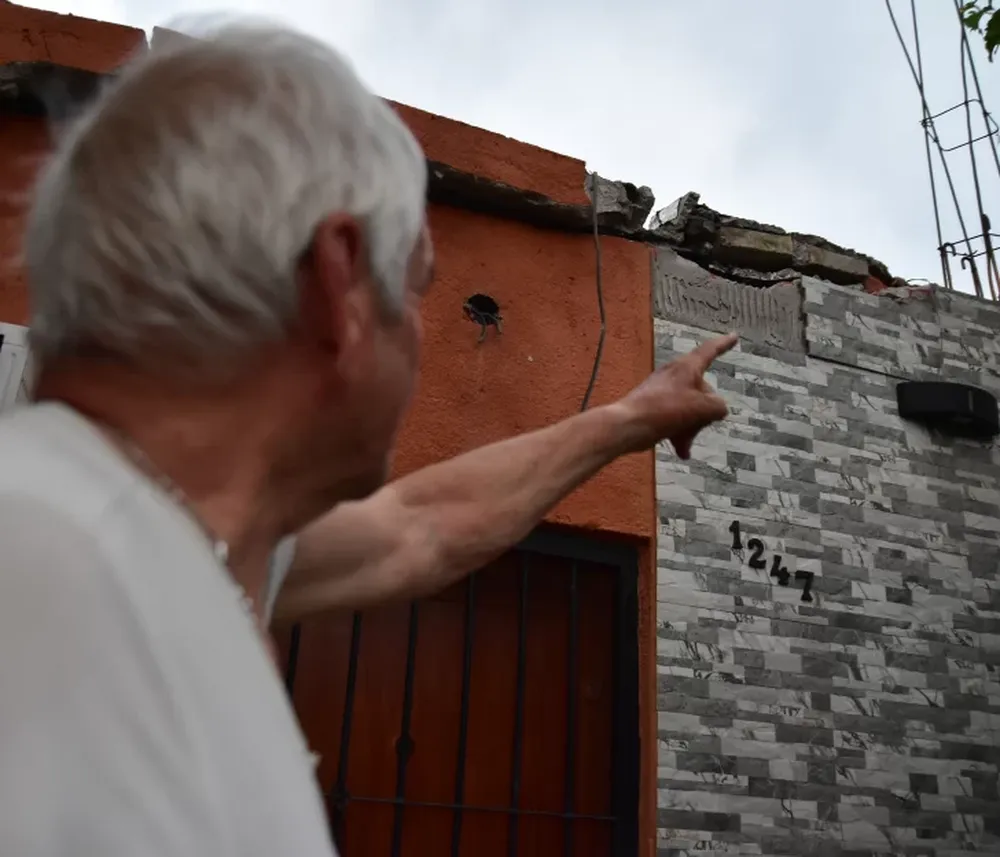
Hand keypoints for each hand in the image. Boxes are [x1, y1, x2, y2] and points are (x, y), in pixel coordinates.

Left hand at [615, 332, 736, 458]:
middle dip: (705, 413)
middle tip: (698, 424)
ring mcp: (663, 392)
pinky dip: (680, 434)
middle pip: (703, 391)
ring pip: (689, 409)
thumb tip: (716, 410)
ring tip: (685, 442)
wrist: (629, 425)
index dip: (724, 344)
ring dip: (692, 428)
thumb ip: (718, 406)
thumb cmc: (666, 410)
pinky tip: (683, 452)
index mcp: (687, 367)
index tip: (734, 336)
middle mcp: (675, 375)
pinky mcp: (655, 408)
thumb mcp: (703, 408)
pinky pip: (675, 419)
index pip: (710, 351)